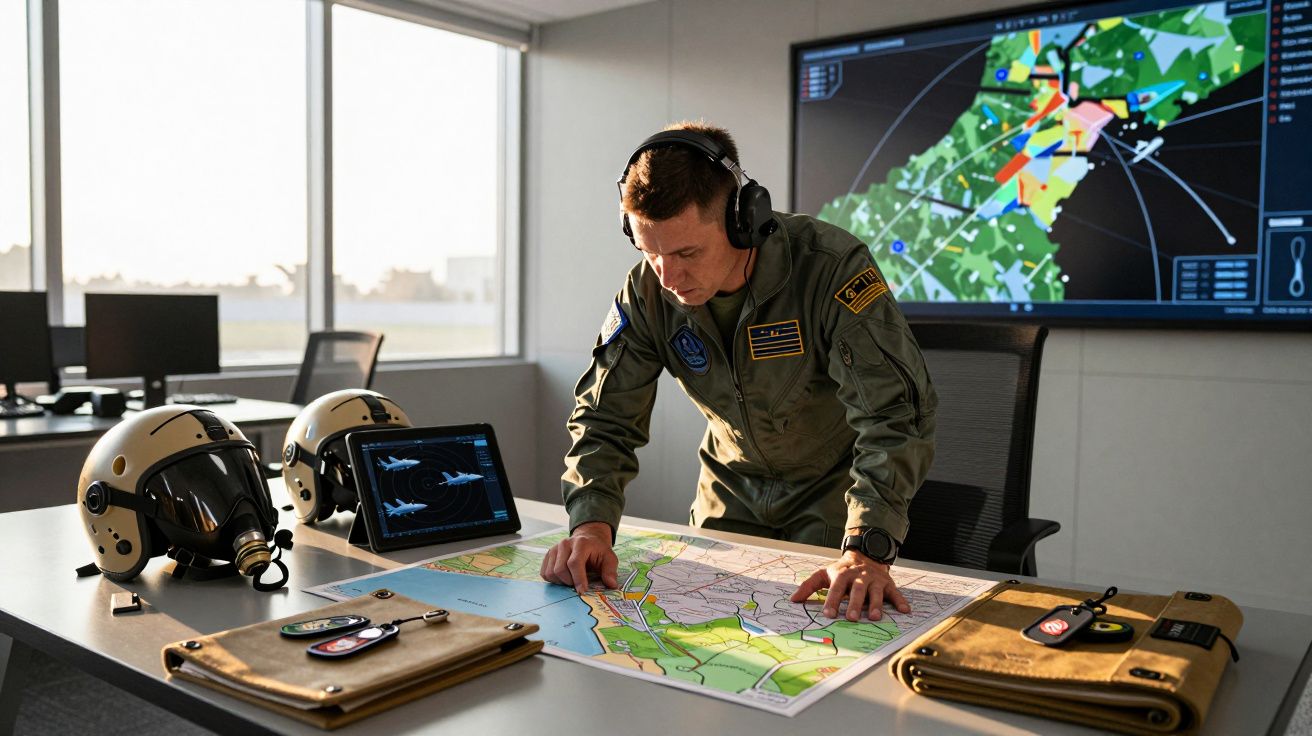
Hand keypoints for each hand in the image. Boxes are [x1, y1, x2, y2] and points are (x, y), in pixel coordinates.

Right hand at [540, 522, 618, 593]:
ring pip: (550, 573)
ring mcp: (554, 549)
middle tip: (579, 584)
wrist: (587, 539)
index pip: (574, 563)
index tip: (582, 591)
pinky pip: (544, 573)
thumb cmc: (598, 551)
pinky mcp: (548, 555)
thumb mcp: (609, 558)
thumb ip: (610, 571)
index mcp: (581, 543)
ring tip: (572, 580)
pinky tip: (564, 578)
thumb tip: (611, 585)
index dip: (578, 579)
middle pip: (560, 569)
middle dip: (569, 582)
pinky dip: (553, 580)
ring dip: (561, 582)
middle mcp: (565, 544)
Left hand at [789, 551, 910, 620]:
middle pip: (857, 590)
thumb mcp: (824, 574)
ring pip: (875, 592)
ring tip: (874, 617)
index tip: (828, 614)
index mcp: (842, 574)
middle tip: (851, 618)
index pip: (836, 588)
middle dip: (854, 604)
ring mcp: (875, 580)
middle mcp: (860, 576)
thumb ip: (809, 586)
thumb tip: (793, 600)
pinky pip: (895, 593)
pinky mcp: (888, 583)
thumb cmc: (842, 570)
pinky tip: (905, 611)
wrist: (865, 555)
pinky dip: (900, 601)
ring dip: (876, 604)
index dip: (832, 601)